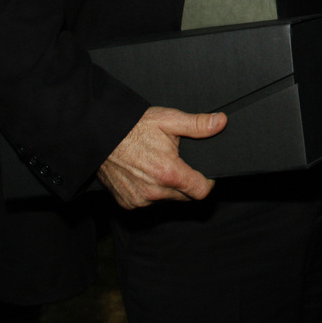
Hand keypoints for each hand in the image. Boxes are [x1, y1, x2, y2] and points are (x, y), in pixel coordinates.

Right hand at [97, 106, 224, 208]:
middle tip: (178, 164)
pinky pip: (147, 202)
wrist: (101, 135)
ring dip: (167, 188)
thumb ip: (197, 125)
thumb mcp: (169, 119)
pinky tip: (144, 174)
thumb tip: (220, 122)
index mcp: (169, 173)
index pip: (200, 191)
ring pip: (165, 199)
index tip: (205, 176)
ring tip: (158, 166)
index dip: (206, 183)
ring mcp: (139, 199)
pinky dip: (149, 191)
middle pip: (184, 196)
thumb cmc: (134, 127)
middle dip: (186, 183)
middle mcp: (154, 191)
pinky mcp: (127, 202)